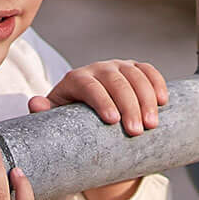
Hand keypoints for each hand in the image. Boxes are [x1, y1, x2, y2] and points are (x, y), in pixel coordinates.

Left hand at [31, 57, 169, 199]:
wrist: (89, 123)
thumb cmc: (71, 125)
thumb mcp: (57, 123)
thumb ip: (46, 115)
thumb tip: (35, 103)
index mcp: (76, 79)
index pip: (89, 85)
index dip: (102, 100)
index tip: (113, 121)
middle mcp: (97, 69)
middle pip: (115, 81)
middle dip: (129, 105)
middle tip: (137, 131)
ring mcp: (118, 67)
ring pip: (135, 75)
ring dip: (146, 98)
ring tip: (152, 125)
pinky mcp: (135, 70)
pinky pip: (148, 71)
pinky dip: (157, 83)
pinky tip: (163, 101)